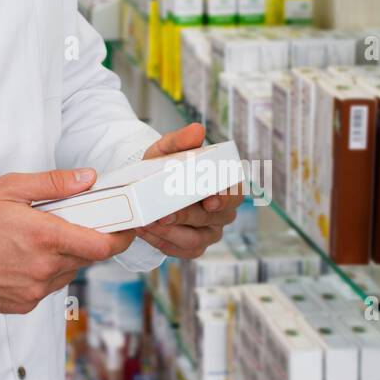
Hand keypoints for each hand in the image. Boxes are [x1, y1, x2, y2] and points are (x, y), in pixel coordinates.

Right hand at [0, 168, 137, 313]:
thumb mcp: (9, 188)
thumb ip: (53, 184)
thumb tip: (88, 179)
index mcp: (43, 237)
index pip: (102, 246)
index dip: (120, 237)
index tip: (125, 228)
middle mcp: (43, 268)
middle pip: (86, 258)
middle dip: (84, 240)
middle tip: (65, 223)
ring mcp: (33, 290)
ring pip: (67, 273)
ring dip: (62, 257)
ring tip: (33, 240)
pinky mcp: (23, 304)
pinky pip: (47, 287)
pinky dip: (43, 272)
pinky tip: (19, 258)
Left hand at [134, 122, 244, 259]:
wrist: (145, 187)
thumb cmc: (163, 168)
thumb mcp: (167, 150)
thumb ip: (181, 140)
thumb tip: (198, 130)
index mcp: (224, 184)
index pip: (235, 192)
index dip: (224, 198)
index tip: (208, 200)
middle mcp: (223, 211)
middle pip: (213, 218)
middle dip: (186, 216)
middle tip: (163, 214)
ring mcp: (210, 231)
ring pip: (196, 238)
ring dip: (170, 232)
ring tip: (147, 223)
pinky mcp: (194, 247)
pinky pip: (183, 250)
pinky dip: (162, 242)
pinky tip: (146, 232)